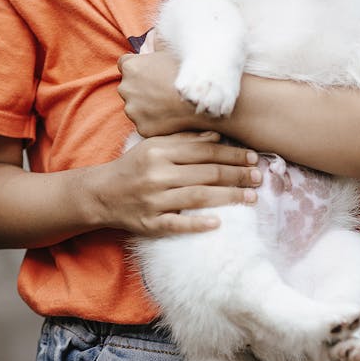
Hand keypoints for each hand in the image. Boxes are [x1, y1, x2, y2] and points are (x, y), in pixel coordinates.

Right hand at [89, 131, 261, 235]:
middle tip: (259, 178)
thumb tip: (216, 136)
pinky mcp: (149, 223)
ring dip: (228, 198)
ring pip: (197, 198)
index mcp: (159, 152)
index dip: (231, 154)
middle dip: (237, 175)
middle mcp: (157, 175)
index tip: (252, 158)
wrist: (100, 194)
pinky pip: (177, 224)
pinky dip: (197, 224)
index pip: (203, 152)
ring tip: (251, 198)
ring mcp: (153, 201)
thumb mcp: (154, 147)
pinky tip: (218, 224)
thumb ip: (184, 141)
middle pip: (205, 174)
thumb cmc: (133, 167)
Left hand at [118, 50, 207, 136]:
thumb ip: (157, 43)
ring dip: (145, 106)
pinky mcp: (141, 127)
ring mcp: (132, 110)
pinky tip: (169, 117)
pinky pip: (144, 123)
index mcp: (131, 67)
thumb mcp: (172, 51)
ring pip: (134, 106)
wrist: (200, 103)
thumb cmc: (188, 74)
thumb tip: (154, 34)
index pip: (124, 64)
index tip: (149, 71)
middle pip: (128, 86)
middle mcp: (125, 88)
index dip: (137, 67)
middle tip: (161, 88)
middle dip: (140, 87)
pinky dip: (153, 122)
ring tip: (166, 104)